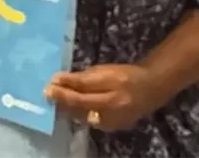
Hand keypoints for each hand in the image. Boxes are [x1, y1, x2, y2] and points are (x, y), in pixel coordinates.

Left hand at [44, 64, 164, 131]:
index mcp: (114, 83)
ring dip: (68, 108)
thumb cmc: (126, 74)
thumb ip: (84, 76)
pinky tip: (70, 109)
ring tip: (55, 100)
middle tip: (47, 92)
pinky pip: (91, 121)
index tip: (50, 82)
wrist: (151, 90)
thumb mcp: (105, 69)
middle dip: (62, 98)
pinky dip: (79, 114)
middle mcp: (115, 104)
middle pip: (82, 104)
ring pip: (84, 115)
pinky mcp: (113, 128)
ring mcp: (115, 119)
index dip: (66, 85)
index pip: (84, 86)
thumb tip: (61, 79)